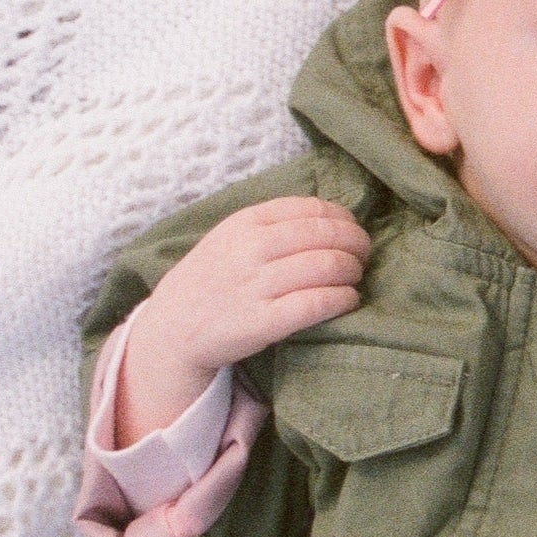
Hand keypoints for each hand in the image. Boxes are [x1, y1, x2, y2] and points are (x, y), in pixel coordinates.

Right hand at [115, 197, 368, 441]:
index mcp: (246, 222)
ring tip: (354, 278)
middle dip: (356, 245)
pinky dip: (343, 299)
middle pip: (327, 236)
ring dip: (353, 272)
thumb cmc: (212, 277)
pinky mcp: (263, 322)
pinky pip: (318, 304)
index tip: (352, 230)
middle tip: (363, 256)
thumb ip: (274, 223)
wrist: (173, 326)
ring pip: (328, 267)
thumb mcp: (231, 236)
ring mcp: (256, 286)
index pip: (312, 209)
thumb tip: (333, 216)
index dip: (343, 218)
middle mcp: (252, 249)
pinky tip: (348, 301)